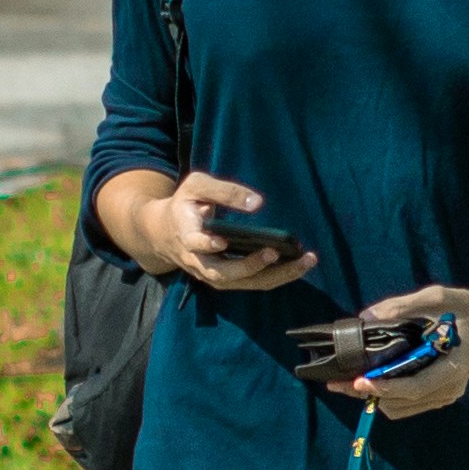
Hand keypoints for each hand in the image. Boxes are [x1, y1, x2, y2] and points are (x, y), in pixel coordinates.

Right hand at [149, 172, 314, 293]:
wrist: (164, 233)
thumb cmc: (185, 204)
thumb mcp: (196, 186)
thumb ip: (223, 191)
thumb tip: (257, 203)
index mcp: (187, 236)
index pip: (196, 244)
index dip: (207, 245)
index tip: (222, 241)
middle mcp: (199, 262)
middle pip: (224, 273)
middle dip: (251, 265)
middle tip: (275, 252)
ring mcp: (213, 275)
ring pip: (244, 282)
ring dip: (276, 275)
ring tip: (304, 261)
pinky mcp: (227, 280)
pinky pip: (253, 282)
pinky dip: (277, 276)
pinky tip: (299, 265)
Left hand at [313, 284, 468, 420]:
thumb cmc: (464, 307)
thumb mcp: (436, 297)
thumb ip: (402, 306)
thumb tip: (367, 316)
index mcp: (453, 368)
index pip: (414, 387)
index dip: (385, 387)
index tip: (358, 381)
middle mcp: (450, 388)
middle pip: (403, 403)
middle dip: (369, 394)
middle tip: (337, 383)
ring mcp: (446, 394)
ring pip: (401, 408)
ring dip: (375, 398)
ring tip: (349, 383)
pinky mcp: (440, 394)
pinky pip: (408, 405)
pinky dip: (387, 396)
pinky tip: (370, 382)